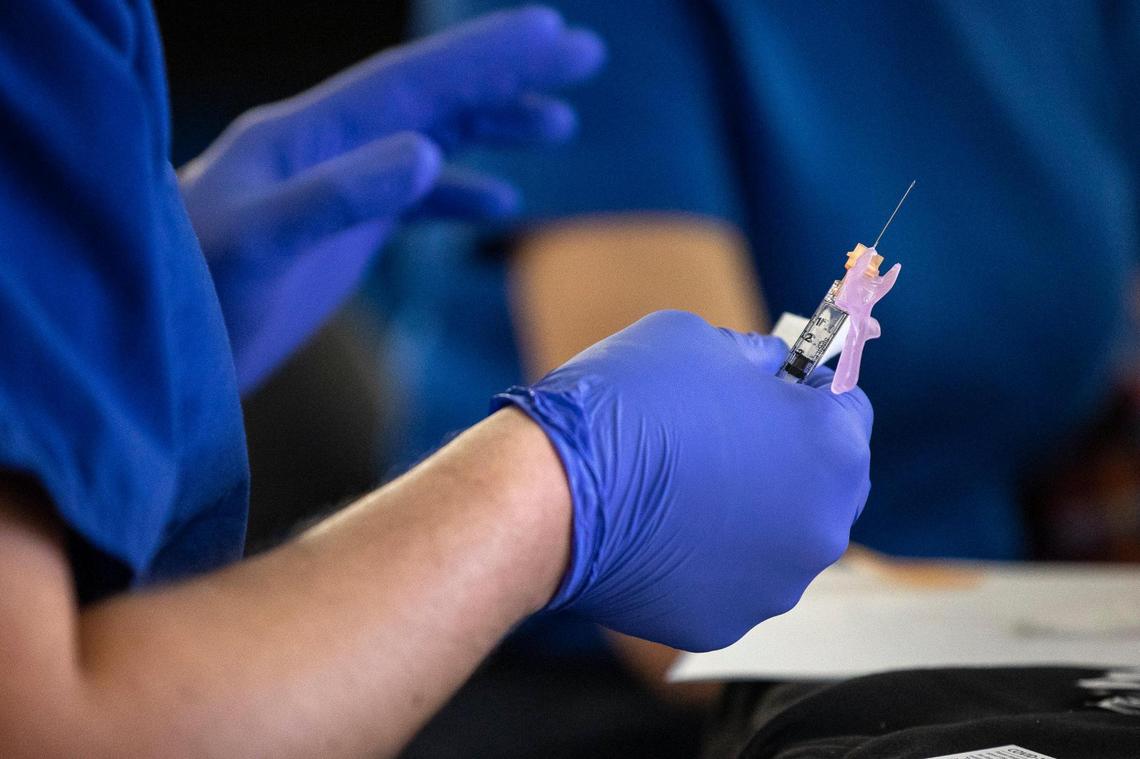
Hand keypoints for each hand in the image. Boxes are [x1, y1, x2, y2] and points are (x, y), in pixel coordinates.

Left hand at [180, 7, 604, 390]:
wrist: (152, 347)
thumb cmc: (189, 297)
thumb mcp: (257, 246)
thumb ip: (335, 196)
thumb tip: (426, 153)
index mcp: (307, 135)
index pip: (412, 82)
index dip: (485, 55)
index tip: (551, 35)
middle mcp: (326, 147)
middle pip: (432, 95)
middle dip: (507, 72)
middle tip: (580, 54)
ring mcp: (334, 186)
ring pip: (430, 138)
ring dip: (492, 125)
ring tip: (559, 123)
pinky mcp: (337, 230)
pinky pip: (412, 198)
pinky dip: (458, 192)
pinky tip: (499, 201)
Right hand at [494, 311, 872, 651]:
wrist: (553, 492)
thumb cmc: (629, 402)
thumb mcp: (702, 341)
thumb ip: (756, 360)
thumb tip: (770, 372)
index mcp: (833, 448)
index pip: (849, 409)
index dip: (807, 392)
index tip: (774, 390)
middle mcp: (823, 526)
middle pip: (822, 483)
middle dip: (785, 458)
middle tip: (724, 438)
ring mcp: (775, 584)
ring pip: (776, 539)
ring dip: (747, 514)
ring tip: (680, 489)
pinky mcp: (726, 623)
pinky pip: (728, 580)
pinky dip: (705, 559)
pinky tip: (659, 531)